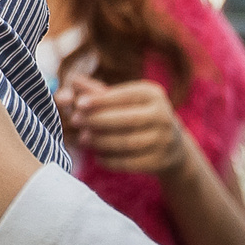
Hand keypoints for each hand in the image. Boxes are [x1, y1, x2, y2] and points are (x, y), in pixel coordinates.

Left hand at [56, 74, 193, 176]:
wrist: (171, 145)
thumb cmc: (137, 114)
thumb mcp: (123, 100)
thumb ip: (97, 91)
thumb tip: (73, 82)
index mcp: (153, 94)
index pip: (125, 96)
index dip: (101, 100)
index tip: (79, 103)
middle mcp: (163, 115)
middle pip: (127, 119)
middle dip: (98, 120)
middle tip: (75, 121)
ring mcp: (163, 140)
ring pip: (128, 142)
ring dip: (101, 141)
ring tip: (83, 139)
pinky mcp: (159, 161)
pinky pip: (131, 163)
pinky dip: (111, 160)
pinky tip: (97, 156)